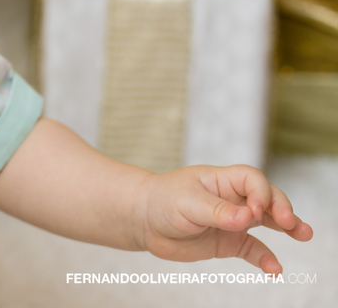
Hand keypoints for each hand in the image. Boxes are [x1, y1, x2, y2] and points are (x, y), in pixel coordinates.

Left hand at [137, 164, 312, 273]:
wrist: (144, 221)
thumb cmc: (162, 201)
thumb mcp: (186, 202)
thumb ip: (217, 211)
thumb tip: (246, 218)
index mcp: (222, 180)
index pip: (252, 179)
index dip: (261, 192)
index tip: (256, 210)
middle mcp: (233, 198)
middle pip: (267, 198)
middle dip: (281, 208)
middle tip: (289, 223)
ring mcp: (234, 220)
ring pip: (268, 222)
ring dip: (287, 227)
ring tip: (304, 234)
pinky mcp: (230, 242)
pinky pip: (254, 250)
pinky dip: (266, 259)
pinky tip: (275, 270)